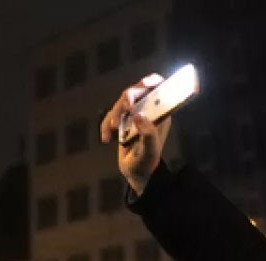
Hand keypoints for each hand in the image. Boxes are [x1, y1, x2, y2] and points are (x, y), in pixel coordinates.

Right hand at [100, 74, 170, 194]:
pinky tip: (106, 139)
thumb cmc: (148, 162)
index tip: (145, 83)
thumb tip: (139, 115)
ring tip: (113, 128)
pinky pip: (110, 116)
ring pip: (121, 103)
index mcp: (160, 114)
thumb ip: (148, 134)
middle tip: (125, 108)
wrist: (136, 173)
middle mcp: (147, 110)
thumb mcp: (150, 151)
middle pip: (136, 92)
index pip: (159, 90)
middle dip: (127, 98)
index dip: (152, 82)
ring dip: (114, 114)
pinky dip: (106, 126)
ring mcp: (133, 115)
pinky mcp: (122, 121)